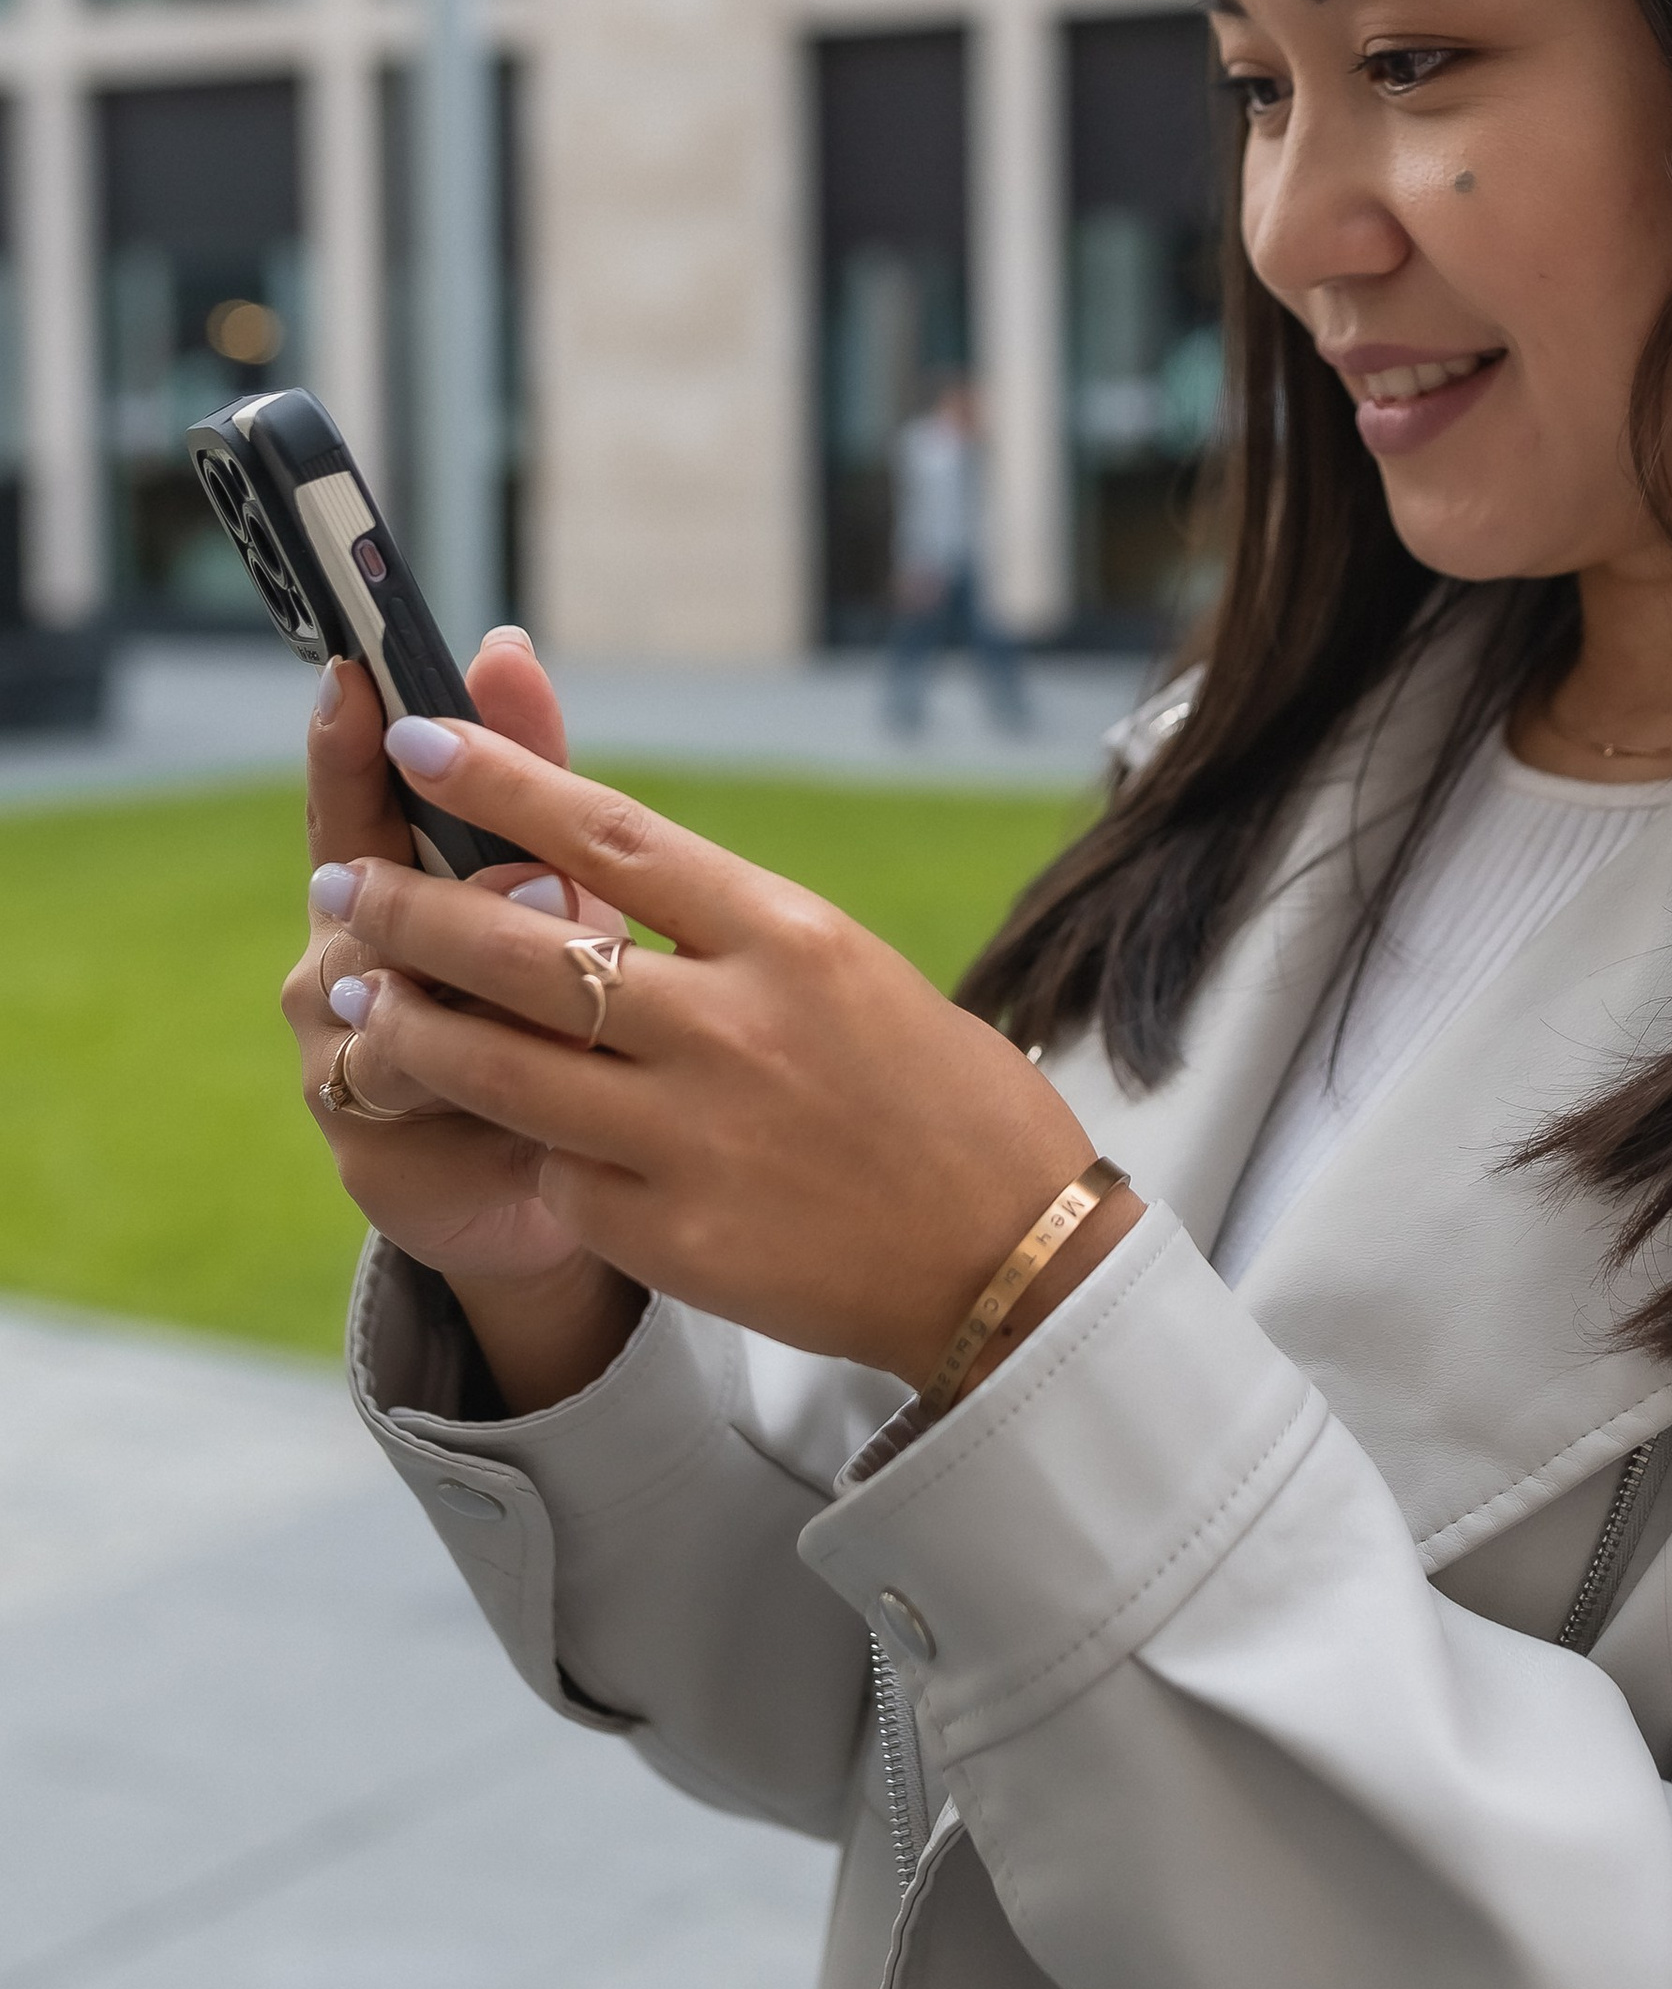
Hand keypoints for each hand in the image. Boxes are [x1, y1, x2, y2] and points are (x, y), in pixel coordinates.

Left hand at [305, 718, 1137, 1388]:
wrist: (1008, 1255)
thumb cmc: (934, 1093)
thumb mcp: (845, 968)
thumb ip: (721, 928)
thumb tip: (582, 875)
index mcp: (790, 937)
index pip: (612, 834)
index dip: (504, 781)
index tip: (420, 733)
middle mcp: (736, 1026)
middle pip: (526, 948)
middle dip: (413, 912)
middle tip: (345, 888)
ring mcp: (697, 1137)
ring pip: (499, 1069)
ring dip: (411, 1028)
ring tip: (356, 1003)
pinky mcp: (671, 1237)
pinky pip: (554, 1176)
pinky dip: (523, 1149)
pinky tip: (501, 1136)